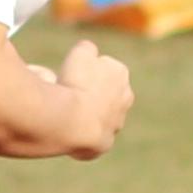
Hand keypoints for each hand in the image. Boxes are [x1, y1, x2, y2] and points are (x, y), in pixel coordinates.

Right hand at [53, 36, 134, 156]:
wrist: (74, 120)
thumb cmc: (76, 82)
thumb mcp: (79, 53)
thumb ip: (87, 49)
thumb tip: (88, 51)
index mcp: (120, 73)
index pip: (102, 67)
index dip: (84, 70)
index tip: (72, 75)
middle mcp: (125, 98)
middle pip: (104, 92)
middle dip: (91, 93)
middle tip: (68, 94)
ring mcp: (117, 123)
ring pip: (100, 116)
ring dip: (86, 115)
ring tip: (67, 114)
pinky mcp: (106, 144)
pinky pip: (91, 138)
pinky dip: (80, 135)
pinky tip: (68, 131)